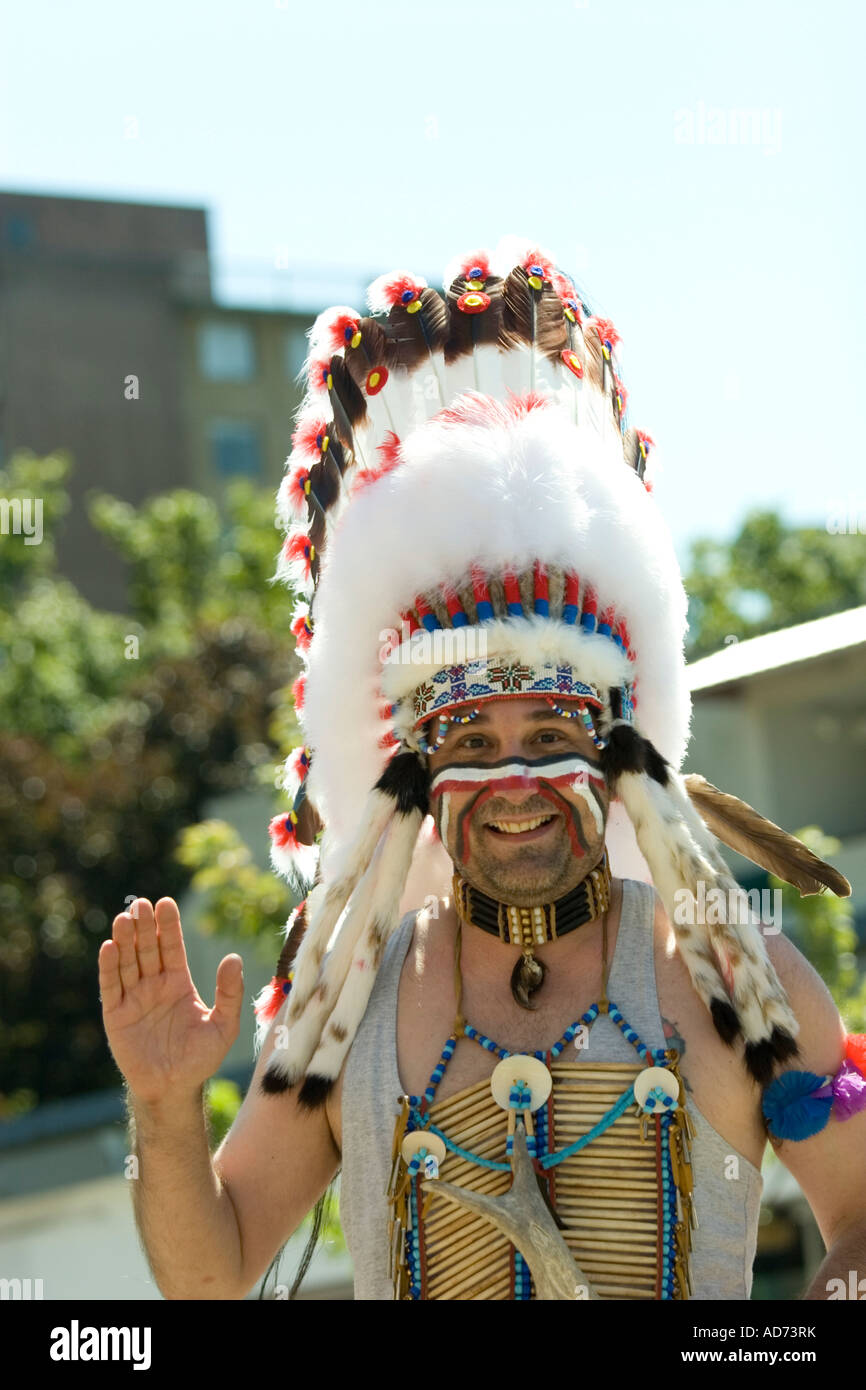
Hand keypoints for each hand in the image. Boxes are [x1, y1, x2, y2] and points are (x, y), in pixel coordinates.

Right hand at [99, 897, 243, 1107]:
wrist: (173, 1089)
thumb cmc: (200, 1059)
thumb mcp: (223, 1025)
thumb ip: (229, 993)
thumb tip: (234, 958)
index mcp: (178, 982)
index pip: (172, 947)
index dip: (169, 926)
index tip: (166, 903)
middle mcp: (154, 985)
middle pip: (147, 949)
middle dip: (145, 926)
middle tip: (141, 904)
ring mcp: (133, 998)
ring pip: (127, 962)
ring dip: (125, 940)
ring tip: (124, 918)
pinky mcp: (116, 1015)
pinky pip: (111, 987)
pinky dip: (109, 967)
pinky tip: (109, 947)